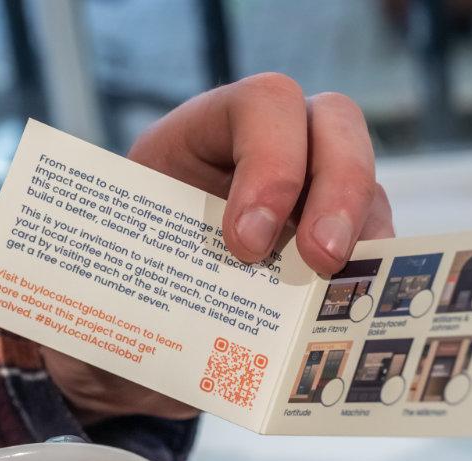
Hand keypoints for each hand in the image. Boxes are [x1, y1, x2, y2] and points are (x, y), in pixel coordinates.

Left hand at [46, 73, 392, 421]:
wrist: (124, 345)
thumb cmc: (106, 301)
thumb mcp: (95, 287)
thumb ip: (116, 296)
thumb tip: (113, 340)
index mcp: (198, 137)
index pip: (261, 104)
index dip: (269, 163)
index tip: (245, 243)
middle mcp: (264, 153)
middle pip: (334, 124)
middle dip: (337, 188)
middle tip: (319, 261)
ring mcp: (308, 196)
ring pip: (365, 182)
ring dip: (363, 235)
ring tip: (340, 294)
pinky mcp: (332, 245)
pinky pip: (376, 247)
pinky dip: (372, 278)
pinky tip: (352, 315)